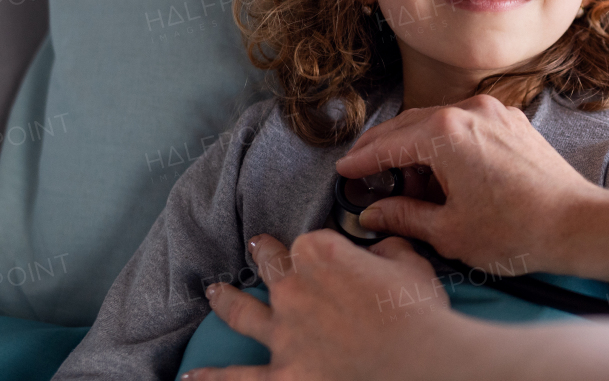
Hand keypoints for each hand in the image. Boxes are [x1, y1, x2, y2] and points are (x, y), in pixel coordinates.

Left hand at [184, 231, 453, 380]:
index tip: (334, 255)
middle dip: (263, 254)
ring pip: (242, 312)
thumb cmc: (417, 310)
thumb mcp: (409, 261)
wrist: (418, 360)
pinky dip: (212, 378)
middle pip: (271, 266)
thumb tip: (376, 251)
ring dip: (226, 300)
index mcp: (321, 253)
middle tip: (257, 246)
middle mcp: (294, 288)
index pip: (309, 242)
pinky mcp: (284, 375)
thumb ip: (384, 249)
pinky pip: (240, 379)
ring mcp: (283, 334)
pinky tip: (190, 378)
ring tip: (214, 293)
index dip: (322, 248)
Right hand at [336, 94, 603, 273]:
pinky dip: (447, 146)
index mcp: (446, 133)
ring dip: (418, 150)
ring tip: (411, 192)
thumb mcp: (448, 232)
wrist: (576, 224)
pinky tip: (444, 178)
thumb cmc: (516, 231)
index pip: (388, 143)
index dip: (362, 161)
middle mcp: (469, 111)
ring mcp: (494, 112)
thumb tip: (374, 214)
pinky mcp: (512, 122)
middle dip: (385, 152)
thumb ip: (403, 216)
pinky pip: (467, 126)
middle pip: (410, 126)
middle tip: (366, 177)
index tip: (345, 172)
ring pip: (438, 124)